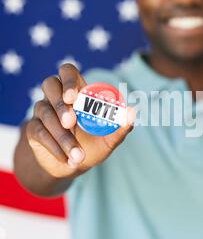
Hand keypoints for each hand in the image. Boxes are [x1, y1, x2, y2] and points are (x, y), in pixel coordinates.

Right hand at [26, 63, 134, 177]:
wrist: (72, 166)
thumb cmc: (92, 146)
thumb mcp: (109, 139)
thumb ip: (121, 127)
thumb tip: (132, 112)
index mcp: (77, 92)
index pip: (68, 71)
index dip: (68, 79)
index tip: (73, 97)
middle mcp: (57, 97)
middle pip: (49, 83)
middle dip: (59, 102)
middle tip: (70, 122)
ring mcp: (43, 111)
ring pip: (44, 111)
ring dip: (62, 135)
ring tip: (78, 155)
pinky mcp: (33, 129)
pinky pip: (39, 131)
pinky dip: (54, 146)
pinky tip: (67, 159)